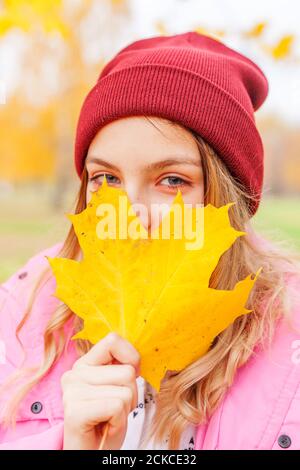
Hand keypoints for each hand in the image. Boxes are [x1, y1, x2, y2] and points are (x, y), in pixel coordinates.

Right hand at [61, 332, 140, 449]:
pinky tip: (106, 426)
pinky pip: (117, 406)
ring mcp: (72, 391)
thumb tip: (140, 351)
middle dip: (131, 394)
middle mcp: (74, 373)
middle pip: (127, 371)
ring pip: (125, 390)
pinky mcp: (75, 411)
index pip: (113, 340)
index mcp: (84, 363)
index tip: (129, 379)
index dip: (132, 358)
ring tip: (109, 418)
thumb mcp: (117, 386)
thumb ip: (122, 365)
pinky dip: (119, 421)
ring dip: (125, 409)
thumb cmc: (107, 421)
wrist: (92, 452)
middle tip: (114, 409)